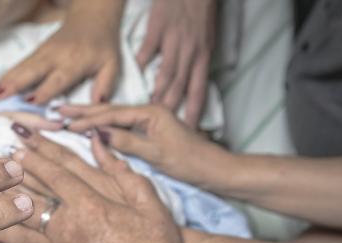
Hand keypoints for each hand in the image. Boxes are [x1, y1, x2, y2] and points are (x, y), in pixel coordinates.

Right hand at [0, 0, 122, 103]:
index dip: (46, 89)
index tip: (32, 101)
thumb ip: (105, 84)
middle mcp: (56, 56)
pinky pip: (22, 64)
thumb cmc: (103, 45)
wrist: (92, 17)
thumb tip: (98, 105)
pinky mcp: (38, 51)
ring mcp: (44, 52)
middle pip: (34, 71)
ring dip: (7, 79)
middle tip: (1, 96)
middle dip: (17, 83)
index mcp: (76, 62)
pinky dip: (8, 74)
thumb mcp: (112, 64)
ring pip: (24, 67)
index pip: (59, 78)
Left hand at [0, 126, 193, 242]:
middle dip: (3, 180)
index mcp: (90, 206)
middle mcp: (66, 229)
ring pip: (14, 230)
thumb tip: (100, 142)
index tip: (17, 145)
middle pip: (26, 198)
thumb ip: (122, 171)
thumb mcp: (149, 202)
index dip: (35, 156)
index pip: (55, 173)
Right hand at [61, 104, 230, 186]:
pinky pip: (120, 125)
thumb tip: (98, 132)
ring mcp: (149, 120)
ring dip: (90, 116)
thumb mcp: (155, 153)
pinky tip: (91, 127)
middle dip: (83, 111)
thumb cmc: (189, 162)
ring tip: (67, 115)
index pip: (112, 114)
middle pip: (110, 110)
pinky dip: (103, 125)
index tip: (65, 123)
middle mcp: (149, 111)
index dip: (87, 119)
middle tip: (57, 110)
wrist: (214, 169)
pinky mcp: (150, 130)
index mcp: (151, 112)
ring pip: (113, 117)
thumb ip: (126, 141)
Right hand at [136, 0, 215, 126]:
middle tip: (164, 131)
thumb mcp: (207, 36)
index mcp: (203, 54)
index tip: (190, 130)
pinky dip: (141, 64)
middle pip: (181, 87)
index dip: (194, 111)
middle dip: (173, 111)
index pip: (199, 90)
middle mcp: (190, 52)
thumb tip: (188, 79)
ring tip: (148, 112)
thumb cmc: (201, 8)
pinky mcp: (158, 29)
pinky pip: (148, 51)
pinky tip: (134, 77)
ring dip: (156, 94)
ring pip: (166, 74)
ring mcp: (173, 41)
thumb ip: (197, 59)